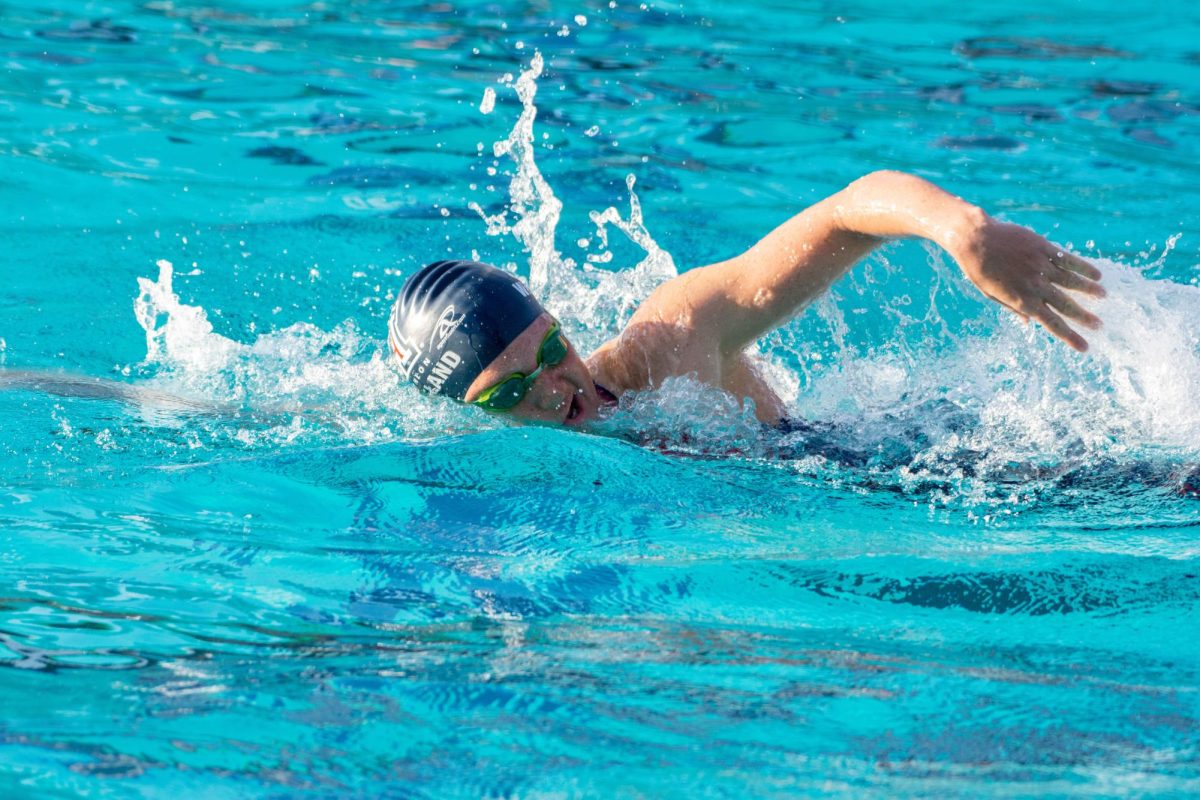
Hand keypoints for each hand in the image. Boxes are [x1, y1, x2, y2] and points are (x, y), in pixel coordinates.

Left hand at [951, 216, 1104, 351]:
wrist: (976, 240)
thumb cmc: (979, 270)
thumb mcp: (991, 295)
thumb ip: (1013, 308)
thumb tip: (1029, 323)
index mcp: (1022, 301)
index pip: (1051, 323)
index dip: (1069, 336)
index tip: (1084, 347)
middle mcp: (1034, 286)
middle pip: (1065, 305)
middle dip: (1084, 317)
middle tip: (1100, 325)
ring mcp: (1040, 266)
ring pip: (1071, 281)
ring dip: (1089, 289)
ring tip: (1103, 296)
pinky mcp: (1043, 248)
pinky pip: (1068, 259)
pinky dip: (1084, 267)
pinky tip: (1097, 274)